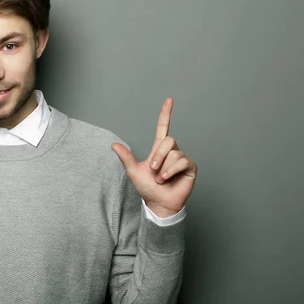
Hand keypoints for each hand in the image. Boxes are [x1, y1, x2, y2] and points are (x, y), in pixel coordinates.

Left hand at [112, 98, 196, 217]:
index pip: (163, 127)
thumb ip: (126, 157)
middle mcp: (171, 151)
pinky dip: (172, 171)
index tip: (169, 100)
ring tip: (161, 179)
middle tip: (153, 171)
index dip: (165, 113)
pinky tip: (168, 179)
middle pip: (168, 140)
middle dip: (159, 156)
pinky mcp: (190, 167)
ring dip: (164, 168)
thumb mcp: (134, 171)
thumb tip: (114, 145)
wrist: (158, 203)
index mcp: (158, 149)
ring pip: (173, 153)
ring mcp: (181, 159)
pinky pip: (182, 161)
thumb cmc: (147, 188)